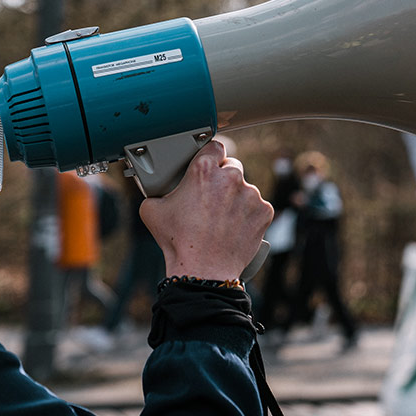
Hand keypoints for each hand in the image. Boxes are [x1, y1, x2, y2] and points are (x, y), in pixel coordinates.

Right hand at [140, 141, 272, 280]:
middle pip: (232, 166)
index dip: (211, 156)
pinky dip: (249, 215)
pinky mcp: (264, 211)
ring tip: (222, 219)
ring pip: (245, 188)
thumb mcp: (152, 210)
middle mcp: (230, 177)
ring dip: (236, 198)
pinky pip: (257, 207)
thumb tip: (154, 188)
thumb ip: (156, 191)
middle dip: (223, 178)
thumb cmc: (178, 241)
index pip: (214, 146)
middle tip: (212, 198)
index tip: (210, 164)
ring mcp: (250, 194)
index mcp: (203, 170)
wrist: (203, 269)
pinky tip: (236, 227)